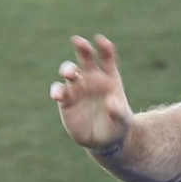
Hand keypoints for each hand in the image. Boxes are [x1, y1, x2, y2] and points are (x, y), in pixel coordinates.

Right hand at [50, 35, 132, 151]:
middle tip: (78, 41)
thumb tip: (111, 102)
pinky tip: (58, 95)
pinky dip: (57, 91)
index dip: (104, 47)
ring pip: (69, 71)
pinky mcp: (66, 101)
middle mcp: (92, 78)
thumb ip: (119, 111)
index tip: (100, 40)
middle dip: (82, 48)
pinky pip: (59, 92)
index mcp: (109, 77)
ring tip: (69, 74)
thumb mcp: (123, 120)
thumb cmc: (118, 126)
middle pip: (85, 57)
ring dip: (67, 69)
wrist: (105, 141)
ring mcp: (77, 88)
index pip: (107, 57)